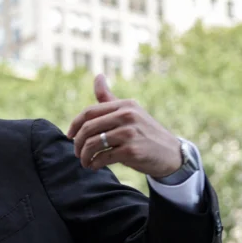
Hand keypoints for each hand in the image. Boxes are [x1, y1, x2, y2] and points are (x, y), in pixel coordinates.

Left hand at [67, 74, 182, 178]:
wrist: (171, 154)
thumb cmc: (145, 133)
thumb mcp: (130, 111)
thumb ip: (110, 98)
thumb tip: (97, 76)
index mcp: (124, 105)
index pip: (89, 112)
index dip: (75, 125)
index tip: (69, 136)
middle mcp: (127, 116)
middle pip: (88, 128)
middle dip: (78, 143)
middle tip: (76, 153)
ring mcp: (130, 133)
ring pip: (93, 144)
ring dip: (84, 156)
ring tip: (85, 162)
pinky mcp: (132, 151)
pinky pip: (103, 157)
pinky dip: (95, 163)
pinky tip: (95, 166)